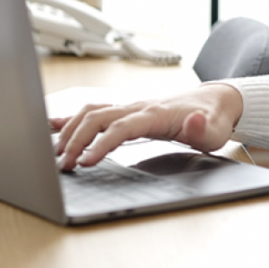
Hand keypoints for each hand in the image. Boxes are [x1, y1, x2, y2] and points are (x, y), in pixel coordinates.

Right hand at [51, 83, 243, 170]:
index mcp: (155, 114)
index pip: (121, 127)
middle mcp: (138, 107)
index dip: (102, 143)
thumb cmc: (212, 119)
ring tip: (57, 153)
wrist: (214, 101)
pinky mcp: (127, 112)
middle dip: (76, 140)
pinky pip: (94, 111)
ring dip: (71, 130)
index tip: (86, 162)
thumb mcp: (214, 130)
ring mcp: (130, 107)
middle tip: (64, 165)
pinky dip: (72, 118)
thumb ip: (202, 128)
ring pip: (91, 112)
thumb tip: (193, 121)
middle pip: (97, 117)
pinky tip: (53, 126)